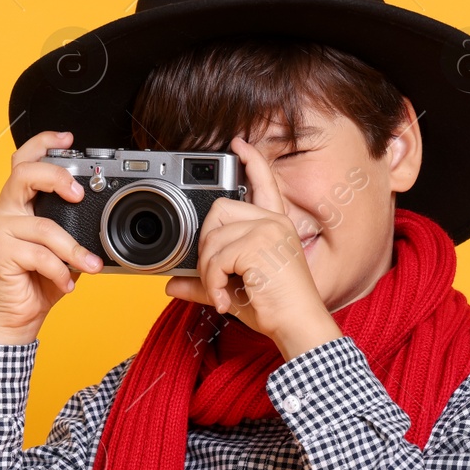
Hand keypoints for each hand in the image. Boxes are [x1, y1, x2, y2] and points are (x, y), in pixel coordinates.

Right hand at [0, 130, 105, 343]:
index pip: (26, 161)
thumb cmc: (37, 282)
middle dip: (56, 176)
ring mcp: (0, 229)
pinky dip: (59, 271)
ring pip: (44, 225)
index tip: (69, 138)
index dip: (44, 143)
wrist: (14, 317)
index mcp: (21, 203)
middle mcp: (7, 210)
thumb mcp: (64, 250)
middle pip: (24, 173)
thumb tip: (106, 218)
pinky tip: (65, 283)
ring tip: (89, 266)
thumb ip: (76, 229)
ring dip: (73, 249)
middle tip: (80, 193)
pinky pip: (38, 254)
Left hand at [164, 135, 342, 359]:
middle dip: (205, 244)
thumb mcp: (233, 290)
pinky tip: (224, 299)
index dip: (251, 161)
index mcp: (274, 225)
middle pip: (218, 210)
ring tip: (221, 293)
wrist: (298, 325)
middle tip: (215, 275)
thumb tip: (172, 285)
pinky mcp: (259, 245)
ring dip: (208, 272)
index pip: (264, 184)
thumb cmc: (274, 308)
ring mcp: (267, 230)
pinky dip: (212, 283)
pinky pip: (215, 258)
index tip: (238, 144)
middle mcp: (273, 222)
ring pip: (212, 238)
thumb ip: (204, 282)